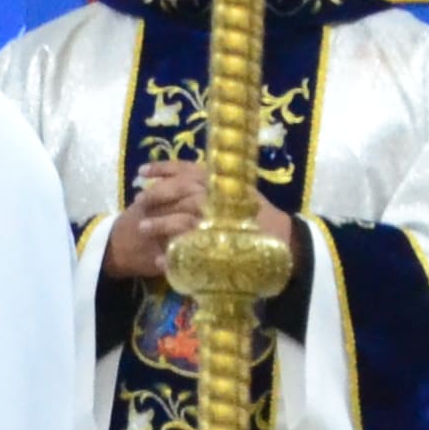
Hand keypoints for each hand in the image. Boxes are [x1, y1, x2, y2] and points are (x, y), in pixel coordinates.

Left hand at [102, 160, 294, 279]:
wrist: (288, 243)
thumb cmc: (261, 217)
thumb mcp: (239, 192)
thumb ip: (216, 185)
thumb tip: (186, 178)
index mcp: (224, 180)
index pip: (189, 168)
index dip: (163, 168)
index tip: (142, 170)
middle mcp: (221, 195)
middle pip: (181, 189)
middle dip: (158, 194)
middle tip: (140, 201)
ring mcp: (219, 220)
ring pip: (183, 216)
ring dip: (160, 224)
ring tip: (142, 229)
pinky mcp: (219, 244)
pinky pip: (190, 248)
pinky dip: (173, 256)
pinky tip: (160, 261)